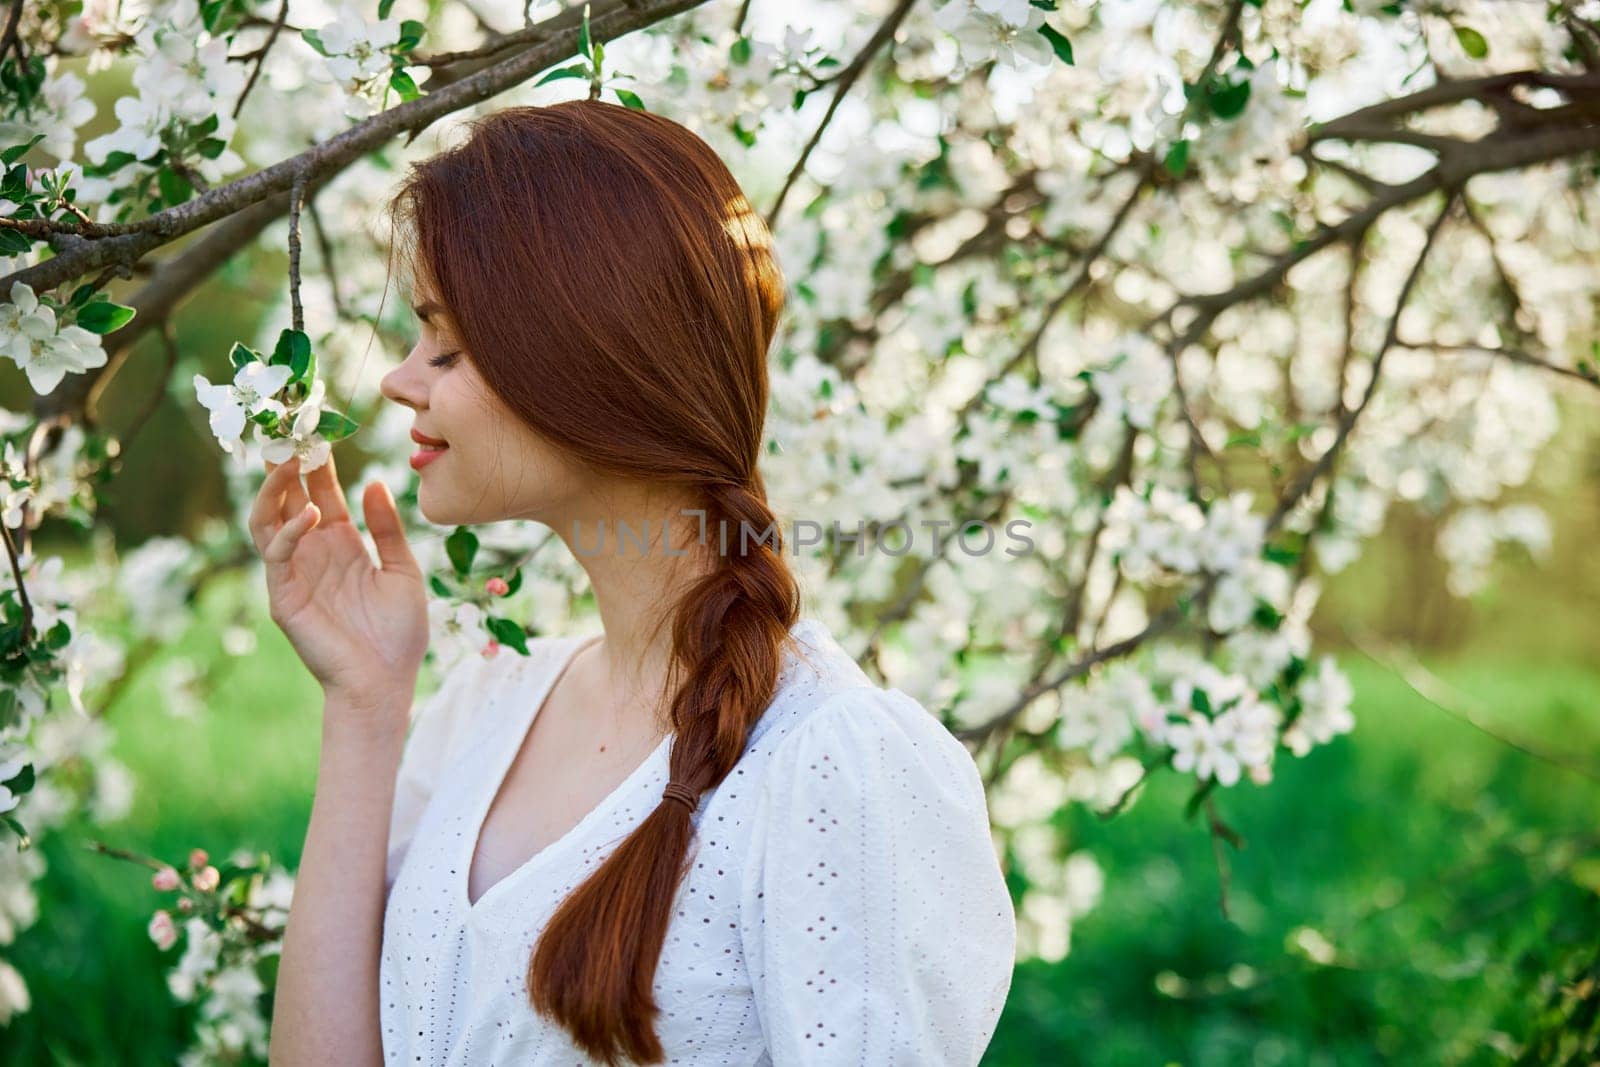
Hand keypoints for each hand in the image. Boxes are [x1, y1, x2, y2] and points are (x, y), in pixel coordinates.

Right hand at [249, 451, 428, 709]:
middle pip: (289, 496)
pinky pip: (276, 555)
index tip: (320, 424)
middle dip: (287, 463)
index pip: (321, 491)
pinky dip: (289, 532)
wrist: (386, 682)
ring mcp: (294, 572)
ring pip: (267, 519)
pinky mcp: (284, 596)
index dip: (318, 460)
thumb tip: (373, 481)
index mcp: (342, 542)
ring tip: (291, 461)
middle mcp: (313, 551)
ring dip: (276, 489)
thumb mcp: (403, 570)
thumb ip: (388, 528)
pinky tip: (312, 517)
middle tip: (291, 428)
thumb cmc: (398, 633)